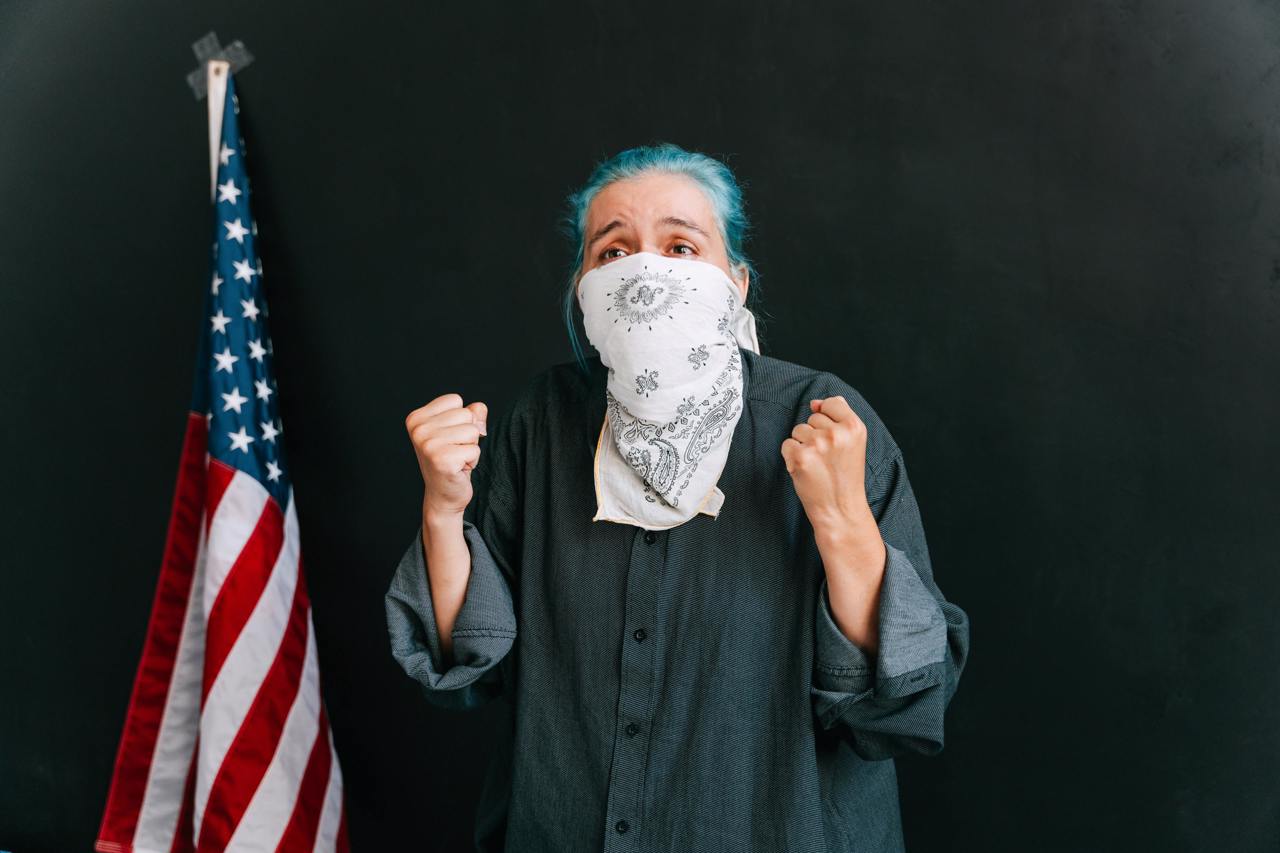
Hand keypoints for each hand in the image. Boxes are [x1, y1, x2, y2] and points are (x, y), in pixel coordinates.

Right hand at [405, 393, 487, 519]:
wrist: (443, 496)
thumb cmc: (452, 460)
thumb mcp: (460, 430)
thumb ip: (472, 413)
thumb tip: (479, 408)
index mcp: (417, 418)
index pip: (455, 400)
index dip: (460, 419)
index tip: (449, 438)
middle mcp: (418, 429)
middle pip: (466, 414)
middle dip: (468, 434)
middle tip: (454, 451)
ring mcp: (428, 445)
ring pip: (473, 431)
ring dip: (471, 448)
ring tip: (457, 459)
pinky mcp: (442, 460)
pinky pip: (475, 450)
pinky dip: (473, 461)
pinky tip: (458, 469)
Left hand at [780, 395, 871, 531]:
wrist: (840, 508)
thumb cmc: (845, 476)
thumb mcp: (853, 442)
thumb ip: (838, 417)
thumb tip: (815, 403)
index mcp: (854, 427)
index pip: (831, 403)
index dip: (828, 419)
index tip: (833, 438)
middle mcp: (837, 433)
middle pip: (813, 417)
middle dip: (815, 435)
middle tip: (827, 458)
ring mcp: (817, 444)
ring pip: (798, 430)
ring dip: (803, 445)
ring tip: (817, 464)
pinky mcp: (800, 456)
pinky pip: (787, 444)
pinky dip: (791, 457)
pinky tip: (806, 469)